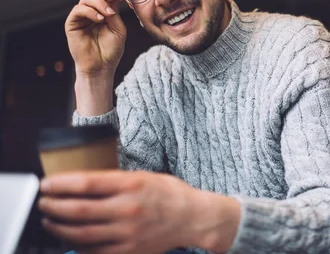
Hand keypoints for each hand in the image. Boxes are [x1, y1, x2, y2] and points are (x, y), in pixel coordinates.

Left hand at [38, 171, 240, 253]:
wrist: (193, 218)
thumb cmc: (169, 194)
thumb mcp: (143, 176)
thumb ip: (114, 180)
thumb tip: (80, 183)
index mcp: (131, 185)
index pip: (86, 183)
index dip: (60, 184)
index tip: (46, 184)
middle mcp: (128, 208)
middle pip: (78, 210)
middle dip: (53, 206)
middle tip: (43, 202)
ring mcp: (127, 232)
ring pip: (80, 233)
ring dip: (58, 227)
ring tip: (49, 221)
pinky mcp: (128, 250)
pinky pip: (93, 251)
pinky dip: (75, 245)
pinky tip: (69, 238)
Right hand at [65, 0, 126, 77]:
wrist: (101, 66)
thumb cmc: (111, 50)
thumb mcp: (118, 28)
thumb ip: (114, 12)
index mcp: (102, 11)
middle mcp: (90, 12)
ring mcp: (80, 17)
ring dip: (100, 3)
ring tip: (109, 15)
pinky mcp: (72, 24)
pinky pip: (78, 10)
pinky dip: (90, 11)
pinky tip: (100, 19)